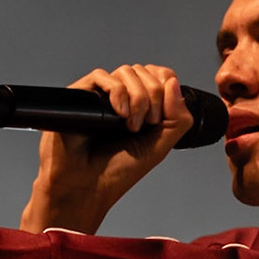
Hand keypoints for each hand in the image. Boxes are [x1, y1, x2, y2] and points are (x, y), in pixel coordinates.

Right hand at [23, 65, 193, 233]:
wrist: (86, 187)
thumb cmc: (118, 172)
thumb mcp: (160, 146)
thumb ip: (178, 117)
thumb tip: (173, 81)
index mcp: (142, 107)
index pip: (160, 77)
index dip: (166, 87)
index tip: (160, 117)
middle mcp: (122, 98)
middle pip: (145, 72)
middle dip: (153, 97)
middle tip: (146, 126)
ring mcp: (101, 95)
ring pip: (126, 72)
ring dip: (137, 97)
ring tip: (130, 126)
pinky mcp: (80, 95)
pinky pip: (102, 76)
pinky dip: (117, 92)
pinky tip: (118, 115)